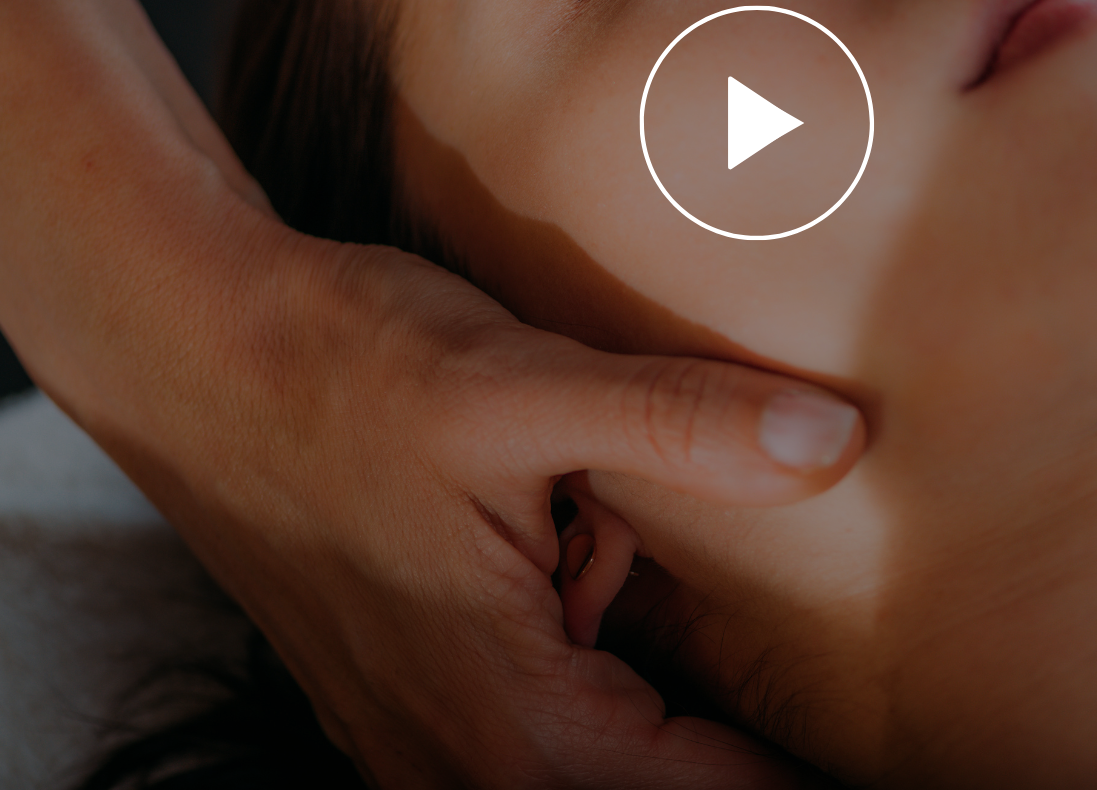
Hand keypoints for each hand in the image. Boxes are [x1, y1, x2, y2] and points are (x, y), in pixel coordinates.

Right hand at [80, 203, 856, 789]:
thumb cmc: (344, 364)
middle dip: (742, 753)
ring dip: (671, 719)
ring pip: (596, 768)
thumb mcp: (523, 385)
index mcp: (516, 725)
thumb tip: (834, 440)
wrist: (185, 348)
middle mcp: (461, 766)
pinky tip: (610, 575)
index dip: (816, 776)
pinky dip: (604, 689)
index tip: (911, 749)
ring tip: (699, 603)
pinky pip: (537, 732)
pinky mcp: (403, 696)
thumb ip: (682, 424)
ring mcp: (420, 742)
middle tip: (858, 708)